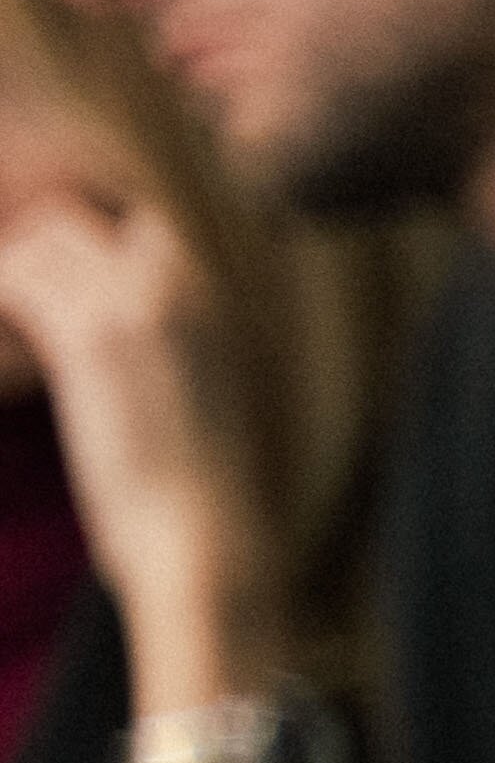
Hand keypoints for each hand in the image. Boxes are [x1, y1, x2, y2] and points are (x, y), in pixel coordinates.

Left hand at [0, 169, 276, 706]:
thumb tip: (116, 355)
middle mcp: (177, 287)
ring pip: (39, 245)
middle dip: (22, 257)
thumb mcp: (192, 402)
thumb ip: (160, 354)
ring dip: (3, 282)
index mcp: (207, 302)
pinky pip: (18, 285)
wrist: (202, 541)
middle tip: (3, 317)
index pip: (132, 223)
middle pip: (70, 221)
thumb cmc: (195, 494)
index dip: (69, 251)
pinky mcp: (90, 340)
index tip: (35, 296)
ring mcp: (135, 307)